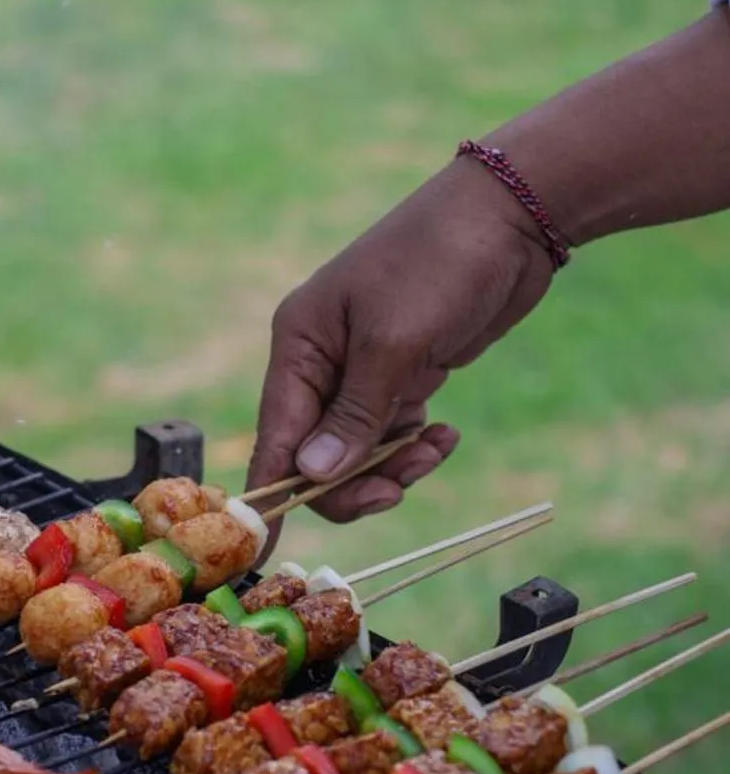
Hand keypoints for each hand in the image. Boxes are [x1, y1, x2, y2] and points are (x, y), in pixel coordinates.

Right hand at [248, 158, 554, 523]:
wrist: (511, 215)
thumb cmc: (440, 264)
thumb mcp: (396, 344)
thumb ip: (354, 415)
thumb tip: (311, 477)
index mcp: (299, 346)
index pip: (275, 440)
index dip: (271, 500)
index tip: (262, 558)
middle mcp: (320, 362)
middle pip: (316, 457)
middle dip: (354, 482)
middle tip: (401, 484)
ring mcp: (362, 369)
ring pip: (358, 452)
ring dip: (393, 465)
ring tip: (435, 447)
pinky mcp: (403, 373)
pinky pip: (392, 433)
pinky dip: (415, 444)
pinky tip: (445, 432)